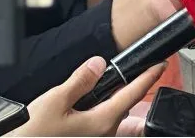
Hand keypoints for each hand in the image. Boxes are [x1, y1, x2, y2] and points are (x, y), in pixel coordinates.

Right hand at [9, 57, 165, 136]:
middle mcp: (105, 134)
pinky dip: (106, 116)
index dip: (149, 76)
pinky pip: (104, 128)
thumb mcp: (54, 102)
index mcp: (102, 121)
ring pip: (116, 120)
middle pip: (127, 108)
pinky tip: (96, 110)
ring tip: (118, 92)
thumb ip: (80, 81)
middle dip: (133, 93)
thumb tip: (98, 64)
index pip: (134, 93)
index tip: (161, 65)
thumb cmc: (32, 134)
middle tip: (141, 76)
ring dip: (118, 107)